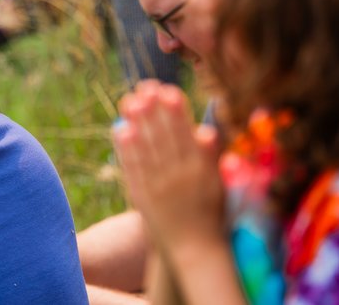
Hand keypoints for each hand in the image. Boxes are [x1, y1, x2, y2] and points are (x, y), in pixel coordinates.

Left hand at [113, 81, 224, 253]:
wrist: (196, 252)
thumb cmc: (211, 215)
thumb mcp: (217, 185)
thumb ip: (211, 158)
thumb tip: (206, 130)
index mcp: (200, 170)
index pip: (186, 134)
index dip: (175, 111)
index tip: (167, 89)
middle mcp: (179, 175)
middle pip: (163, 137)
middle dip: (153, 110)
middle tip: (143, 86)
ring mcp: (159, 186)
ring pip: (147, 149)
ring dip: (138, 123)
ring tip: (129, 100)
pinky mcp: (143, 197)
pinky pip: (133, 169)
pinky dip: (127, 150)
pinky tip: (120, 130)